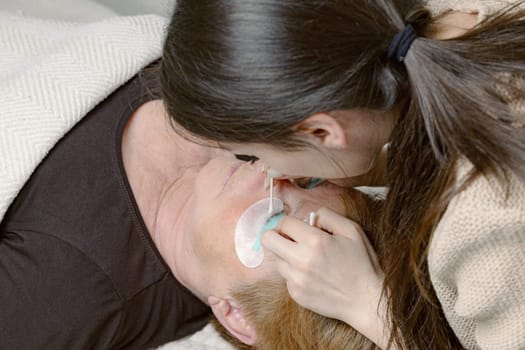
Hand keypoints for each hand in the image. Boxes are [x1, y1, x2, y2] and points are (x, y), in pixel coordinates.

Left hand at [261, 207, 389, 347]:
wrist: (367, 300)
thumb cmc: (362, 263)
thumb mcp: (351, 230)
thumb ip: (328, 216)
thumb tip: (310, 216)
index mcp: (315, 241)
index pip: (283, 223)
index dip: (289, 222)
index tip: (297, 227)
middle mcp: (301, 260)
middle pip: (267, 240)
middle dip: (276, 235)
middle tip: (290, 239)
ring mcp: (296, 279)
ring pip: (276, 259)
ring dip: (286, 255)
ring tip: (306, 259)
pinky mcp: (296, 294)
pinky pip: (285, 277)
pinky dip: (294, 273)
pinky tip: (312, 275)